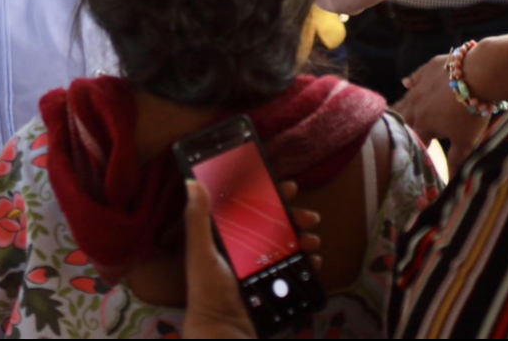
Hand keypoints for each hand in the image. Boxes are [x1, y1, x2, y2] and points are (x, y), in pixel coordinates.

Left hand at [181, 180, 321, 339]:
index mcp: (228, 237)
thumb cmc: (208, 292)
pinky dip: (308, 262)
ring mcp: (262, 267)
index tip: (289, 187)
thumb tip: (192, 182)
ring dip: (305, 238)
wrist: (224, 332)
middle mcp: (246, 248)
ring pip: (289, 244)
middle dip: (296, 217)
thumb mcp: (201, 253)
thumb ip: (197, 220)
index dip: (270, 195)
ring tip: (313, 240)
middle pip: (276, 224)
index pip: (251, 208)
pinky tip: (314, 260)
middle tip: (310, 217)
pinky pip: (296, 269)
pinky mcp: (275, 286)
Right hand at [394, 54, 486, 171]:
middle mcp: (416, 107)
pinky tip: (405, 83)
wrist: (477, 76)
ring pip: (405, 99)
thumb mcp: (466, 141)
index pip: (413, 141)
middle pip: (403, 119)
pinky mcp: (427, 70)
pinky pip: (414, 77)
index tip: (406, 156)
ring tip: (389, 112)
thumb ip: (455, 160)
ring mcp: (420, 87)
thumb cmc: (470, 113)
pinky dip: (410, 81)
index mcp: (424, 126)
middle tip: (386, 133)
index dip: (411, 149)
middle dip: (397, 127)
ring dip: (398, 107)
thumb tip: (450, 181)